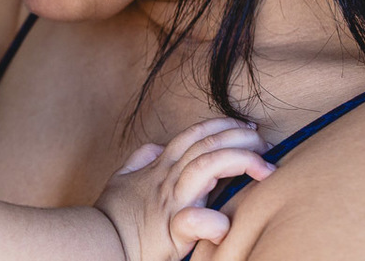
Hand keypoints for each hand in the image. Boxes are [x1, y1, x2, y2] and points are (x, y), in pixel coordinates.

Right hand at [96, 118, 274, 260]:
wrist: (99, 240)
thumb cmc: (113, 214)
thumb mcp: (122, 178)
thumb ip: (140, 159)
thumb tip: (155, 147)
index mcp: (159, 167)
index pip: (192, 135)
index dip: (220, 125)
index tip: (244, 125)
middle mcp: (168, 178)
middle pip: (206, 144)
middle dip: (238, 136)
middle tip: (262, 140)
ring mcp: (172, 202)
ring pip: (208, 165)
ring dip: (240, 160)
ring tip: (265, 167)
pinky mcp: (172, 231)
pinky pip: (194, 220)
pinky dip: (212, 221)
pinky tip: (227, 223)